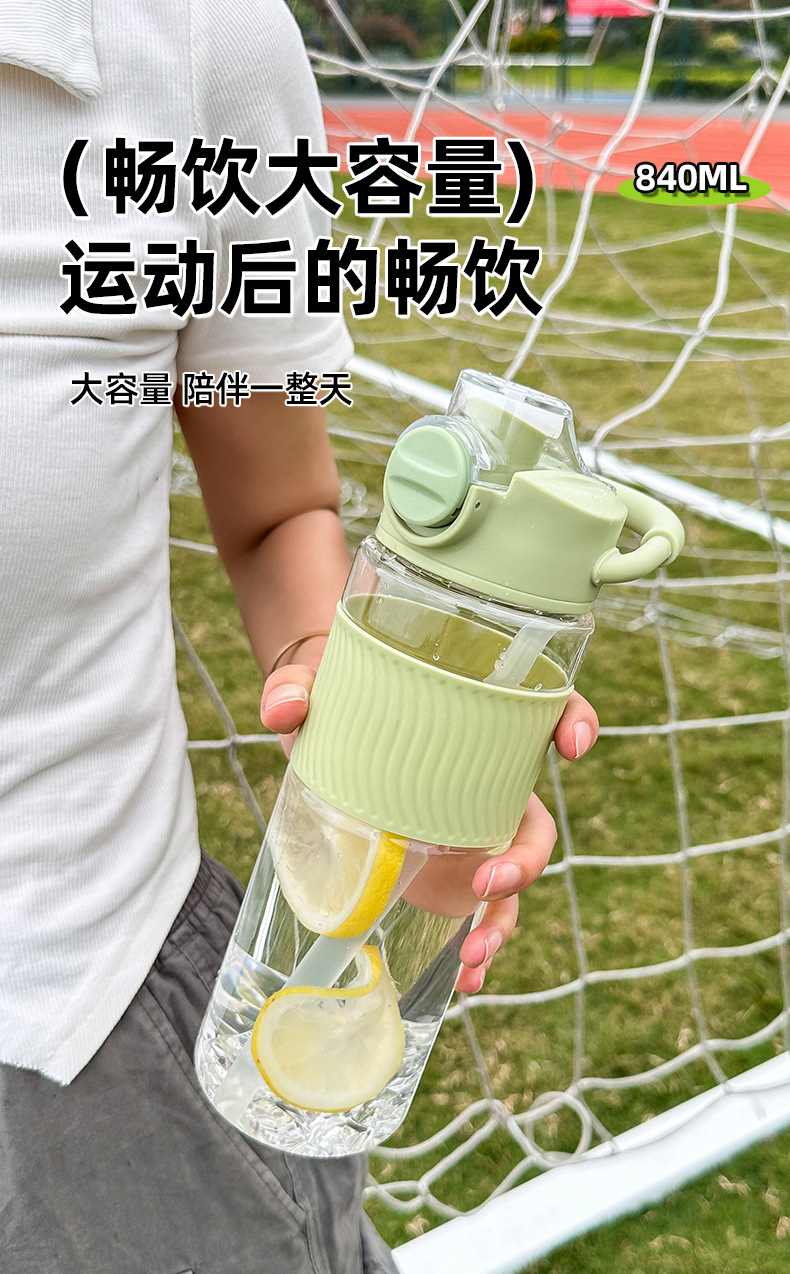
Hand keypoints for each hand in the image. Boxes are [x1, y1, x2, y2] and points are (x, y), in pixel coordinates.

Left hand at [261, 672, 597, 993]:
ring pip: (512, 877)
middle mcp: (487, 781)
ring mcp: (472, 831)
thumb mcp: (311, 686)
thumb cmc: (334, 697)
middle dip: (527, 858)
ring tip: (472, 956)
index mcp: (474, 724)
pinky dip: (479, 944)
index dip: (573, 720)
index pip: (544, 711)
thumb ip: (293, 689)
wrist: (321, 731)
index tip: (573, 745)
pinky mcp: (448, 870)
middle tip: (486, 882)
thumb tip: (283, 707)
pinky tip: (463, 978)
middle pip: (535, 821)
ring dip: (504, 919)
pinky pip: (479, 912)